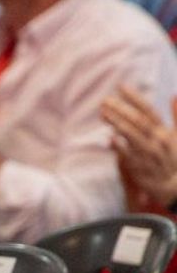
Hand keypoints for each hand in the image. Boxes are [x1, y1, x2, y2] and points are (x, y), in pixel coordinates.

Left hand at [103, 85, 176, 208]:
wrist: (172, 185)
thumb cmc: (172, 157)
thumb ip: (176, 115)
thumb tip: (175, 95)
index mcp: (164, 131)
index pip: (149, 110)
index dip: (135, 98)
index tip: (121, 87)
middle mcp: (157, 141)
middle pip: (139, 121)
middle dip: (122, 109)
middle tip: (105, 100)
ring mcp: (148, 155)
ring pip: (133, 136)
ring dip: (117, 123)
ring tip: (103, 113)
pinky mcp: (139, 168)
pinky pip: (129, 156)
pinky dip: (121, 147)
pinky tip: (110, 138)